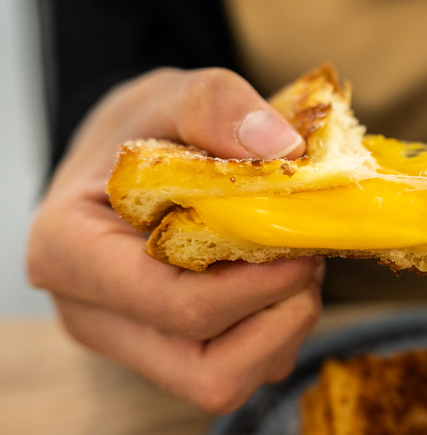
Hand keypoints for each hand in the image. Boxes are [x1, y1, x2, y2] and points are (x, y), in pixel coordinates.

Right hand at [27, 68, 322, 412]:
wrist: (125, 159)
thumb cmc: (140, 130)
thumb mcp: (169, 94)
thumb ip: (216, 106)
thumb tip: (281, 151)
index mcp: (70, 254)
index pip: (175, 306)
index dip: (257, 286)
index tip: (303, 247)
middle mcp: (94, 315)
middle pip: (208, 368)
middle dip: (280, 315)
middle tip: (306, 256)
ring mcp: (133, 342)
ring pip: (227, 380)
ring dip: (284, 327)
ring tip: (292, 263)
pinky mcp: (168, 351)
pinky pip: (237, 369)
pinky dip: (275, 332)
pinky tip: (275, 279)